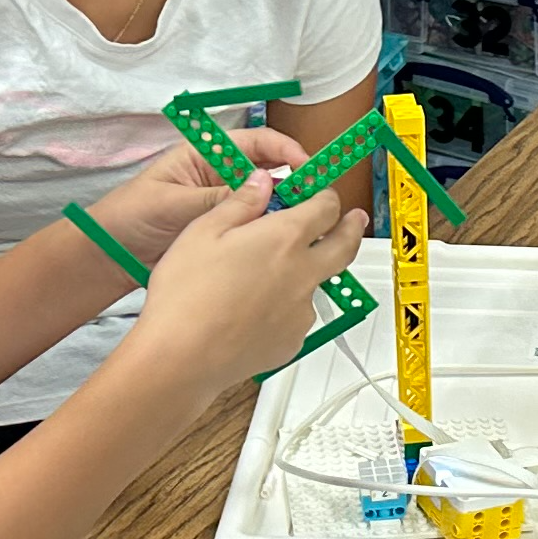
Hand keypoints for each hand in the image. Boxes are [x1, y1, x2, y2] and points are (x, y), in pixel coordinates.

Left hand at [83, 125, 313, 267]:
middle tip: (316, 199)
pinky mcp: (224, 230)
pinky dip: (273, 231)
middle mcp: (220, 176)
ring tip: (304, 222)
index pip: (256, 143)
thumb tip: (258, 191)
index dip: (286, 150)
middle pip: (269, 170)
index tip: (308, 167)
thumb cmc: (129, 217)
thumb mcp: (173, 204)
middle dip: (295, 180)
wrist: (108, 254)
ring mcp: (224, 204)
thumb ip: (216, 197)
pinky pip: (256, 225)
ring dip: (286, 208)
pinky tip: (284, 240)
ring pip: (267, 200)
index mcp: (206, 156)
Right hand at [122, 177, 367, 390]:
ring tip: (274, 274)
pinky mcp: (293, 339)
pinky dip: (287, 308)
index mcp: (284, 238)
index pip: (324, 208)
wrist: (182, 357)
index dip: (325, 197)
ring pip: (317, 283)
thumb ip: (241, 203)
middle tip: (355, 219)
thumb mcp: (203, 231)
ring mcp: (302, 310)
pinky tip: (255, 310)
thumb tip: (262, 182)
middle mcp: (303, 273)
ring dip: (310, 272)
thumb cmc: (186, 294)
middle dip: (353, 228)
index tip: (321, 194)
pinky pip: (298, 316)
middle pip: (345, 245)